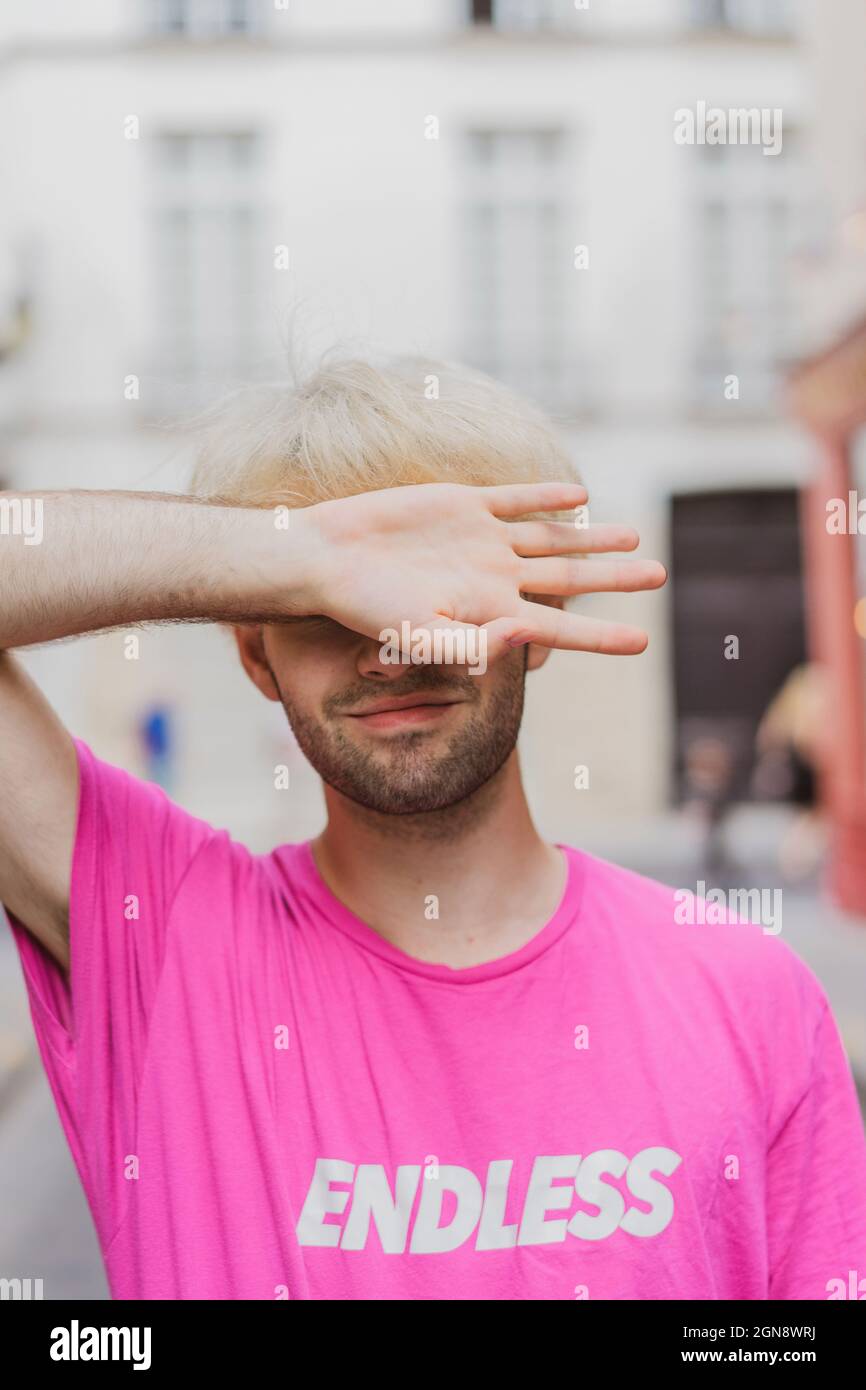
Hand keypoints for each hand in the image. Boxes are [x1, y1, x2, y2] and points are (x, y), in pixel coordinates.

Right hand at [301, 481, 665, 661]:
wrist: (326, 558)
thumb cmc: (366, 608)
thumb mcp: (421, 636)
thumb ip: (475, 643)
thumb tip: (529, 631)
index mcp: (489, 614)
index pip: (559, 627)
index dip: (602, 636)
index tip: (644, 643)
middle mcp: (493, 578)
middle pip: (569, 578)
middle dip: (615, 578)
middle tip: (660, 576)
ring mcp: (481, 540)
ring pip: (552, 537)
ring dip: (593, 537)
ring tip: (636, 536)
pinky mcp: (462, 505)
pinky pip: (515, 500)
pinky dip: (548, 497)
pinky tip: (579, 497)